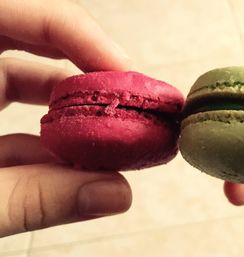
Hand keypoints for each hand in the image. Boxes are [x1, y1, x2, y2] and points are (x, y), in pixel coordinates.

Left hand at [0, 0, 131, 236]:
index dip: (79, 34)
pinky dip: (49, 148)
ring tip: (115, 148)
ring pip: (27, 90)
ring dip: (74, 121)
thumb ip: (36, 198)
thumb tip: (118, 195)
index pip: (24, 13)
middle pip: (34, 47)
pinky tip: (78, 172)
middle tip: (128, 107)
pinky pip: (15, 125)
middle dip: (86, 78)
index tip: (124, 73)